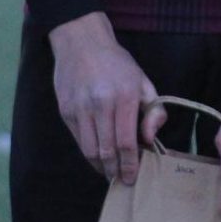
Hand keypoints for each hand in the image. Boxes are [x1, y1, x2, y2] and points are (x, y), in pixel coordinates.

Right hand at [48, 12, 157, 183]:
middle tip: (122, 180)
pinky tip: (97, 157)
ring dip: (101, 168)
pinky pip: (79, 140)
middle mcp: (101, 103)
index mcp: (125, 96)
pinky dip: (88, 154)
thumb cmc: (117, 63)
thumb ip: (154, 110)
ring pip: (90, 150)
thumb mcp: (143, 81)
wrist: (82, 41)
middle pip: (108, 151)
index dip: (130, 165)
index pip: (127, 142)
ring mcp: (81, 108)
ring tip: (110, 173)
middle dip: (116, 171)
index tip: (133, 177)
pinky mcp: (66, 110)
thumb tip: (150, 138)